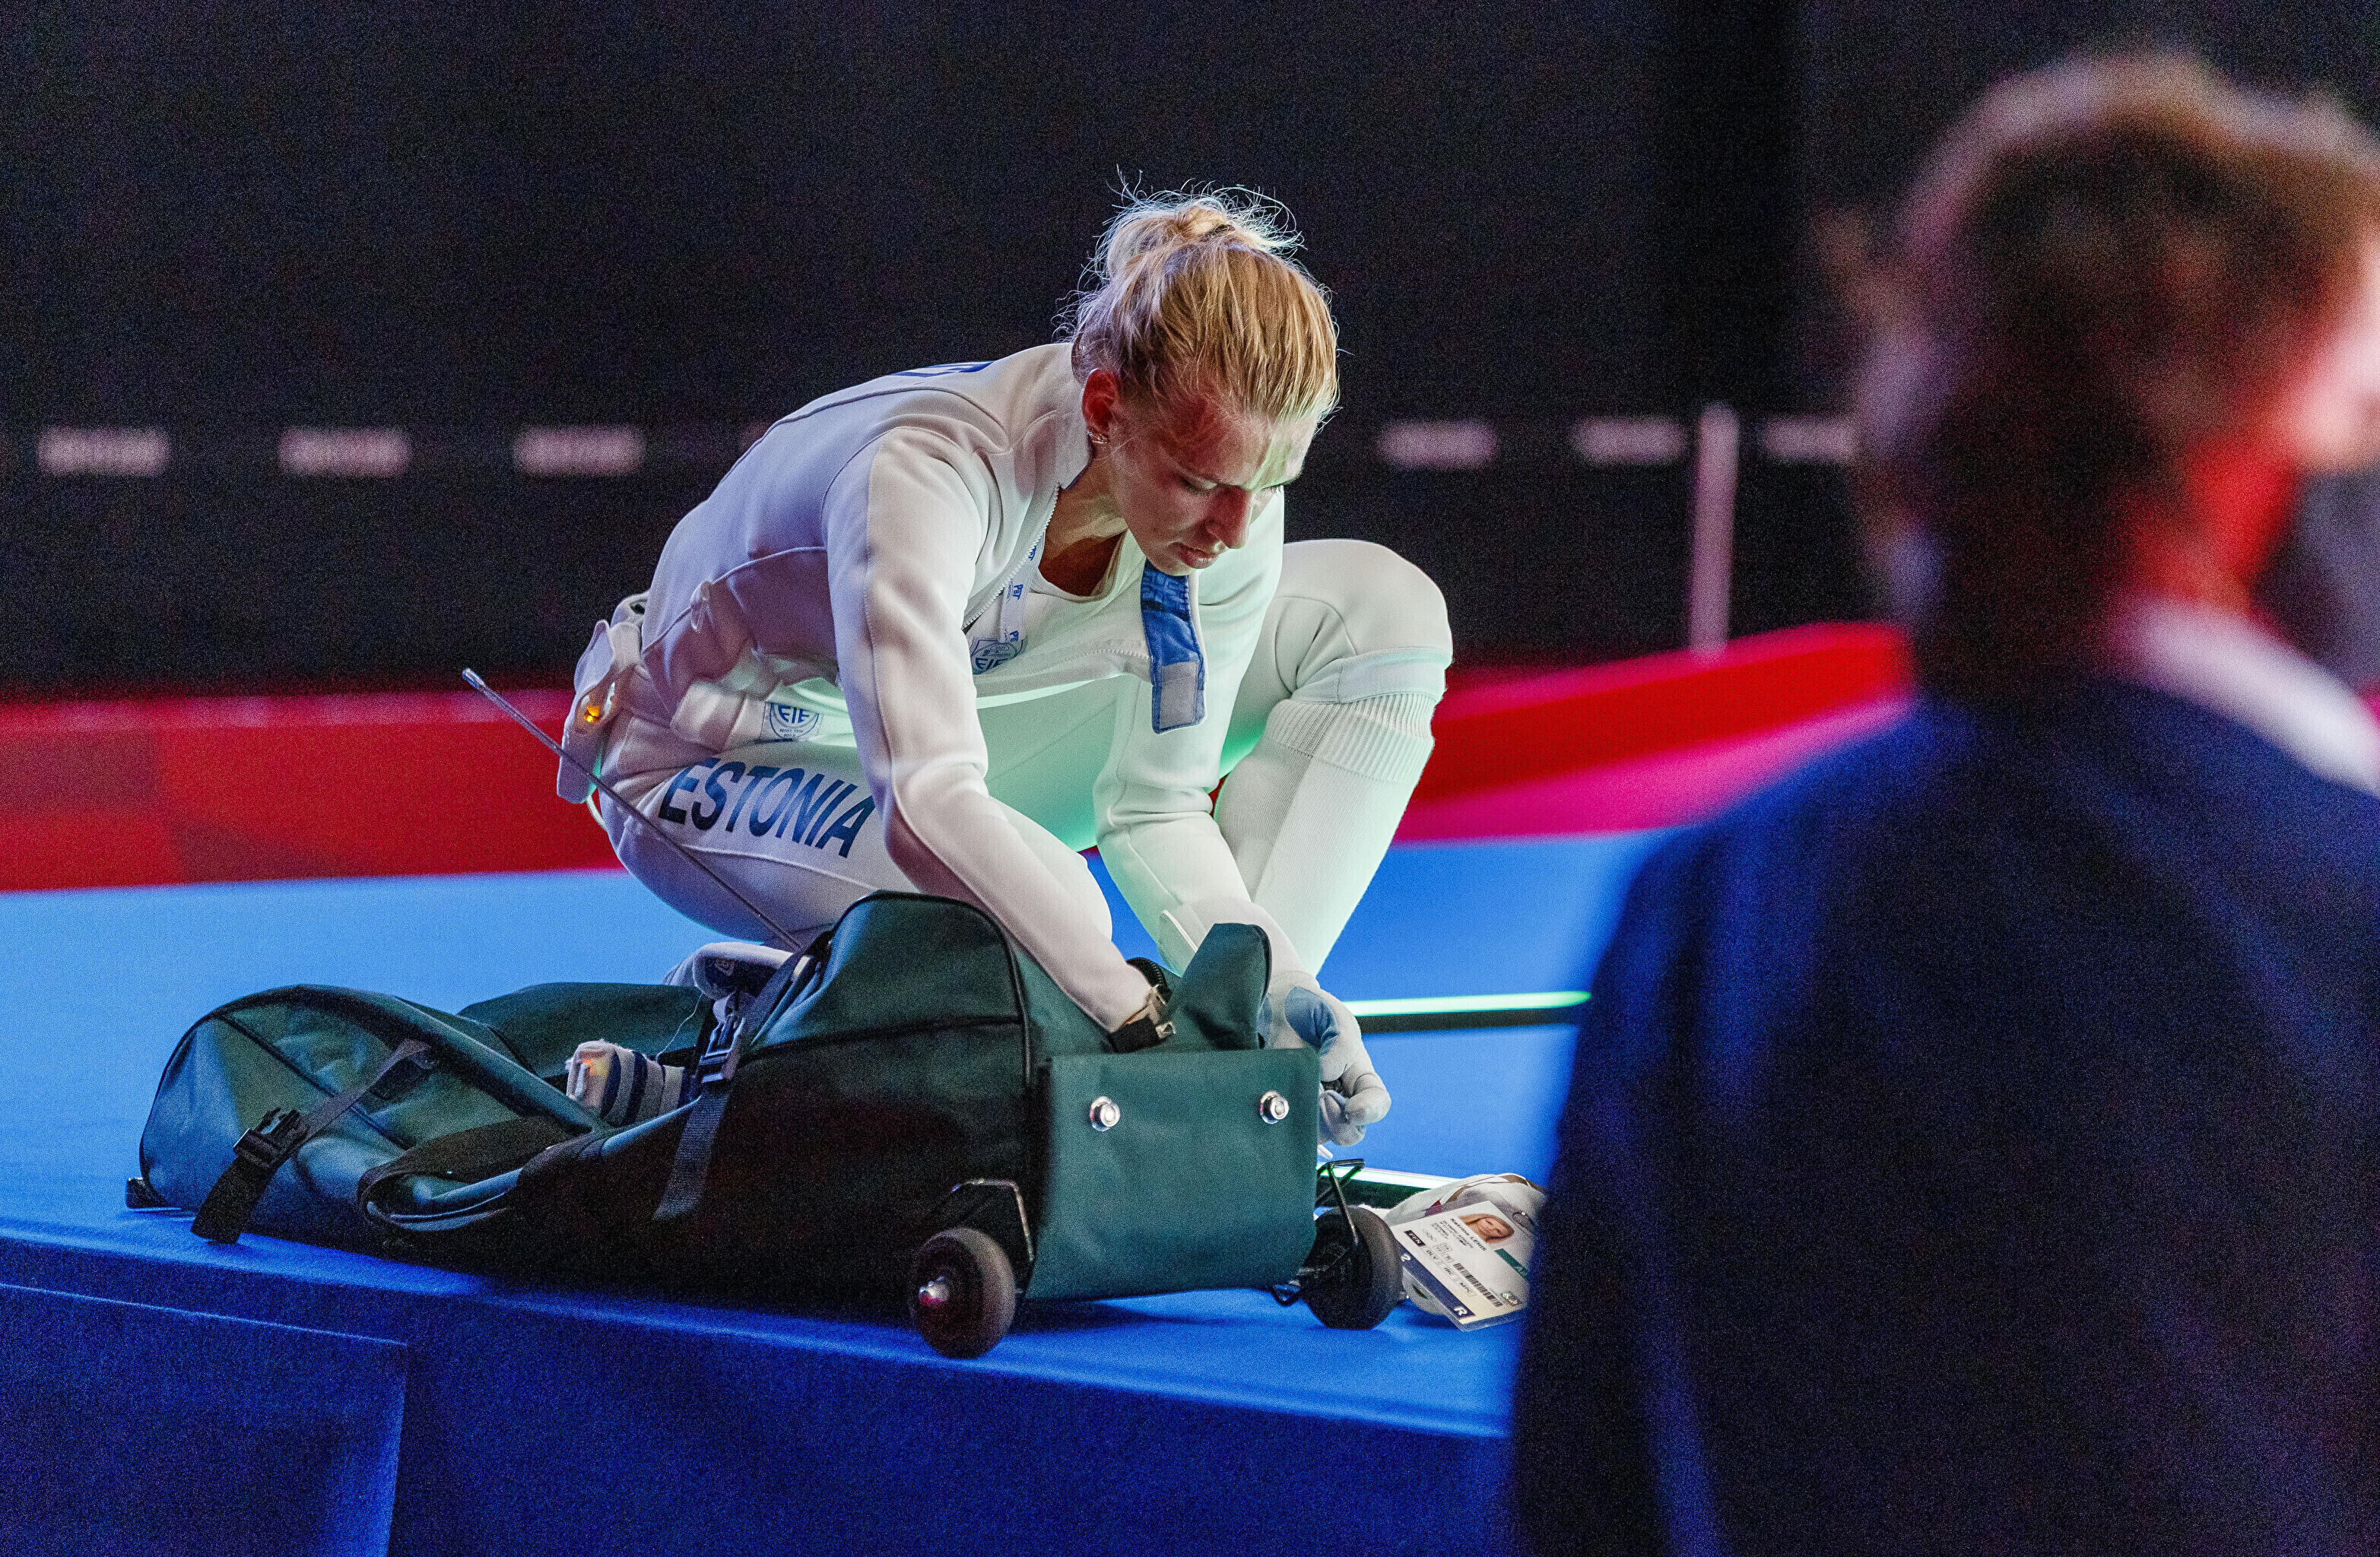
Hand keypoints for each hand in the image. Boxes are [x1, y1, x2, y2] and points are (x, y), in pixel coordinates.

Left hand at [1264, 976, 1390, 1144]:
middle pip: (1351, 1131)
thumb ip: (1341, 1048)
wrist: (1277, 1006)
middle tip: (1322, 1098)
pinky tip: (1283, 1099)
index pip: (1377, 1103)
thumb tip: (1326, 1076)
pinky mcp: (1289, 1109)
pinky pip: (1292, 1128)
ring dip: (1312, 1120)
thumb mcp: (1336, 1020)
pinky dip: (1289, 1121)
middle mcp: (1340, 1097)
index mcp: (1359, 1076)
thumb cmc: (1313, 1011)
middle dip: (1338, 1122)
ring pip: (1321, 1134)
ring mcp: (1313, 1106)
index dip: (1370, 1112)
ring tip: (1300, 1092)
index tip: (1353, 1109)